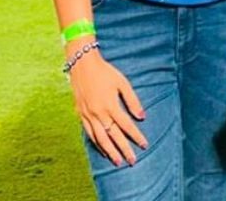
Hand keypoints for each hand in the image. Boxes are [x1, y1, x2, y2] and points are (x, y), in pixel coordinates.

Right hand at [68, 47, 147, 166]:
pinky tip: (103, 150)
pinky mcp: (81, 115)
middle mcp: (99, 113)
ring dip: (110, 151)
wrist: (82, 65)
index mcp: (110, 105)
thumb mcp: (122, 83)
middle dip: (124, 149)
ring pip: (100, 138)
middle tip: (132, 161)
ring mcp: (88, 115)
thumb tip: (142, 116)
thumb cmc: (105, 72)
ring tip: (118, 162)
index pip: (126, 125)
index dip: (136, 136)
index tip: (144, 145)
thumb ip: (132, 100)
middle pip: (114, 136)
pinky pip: (90, 134)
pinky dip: (97, 144)